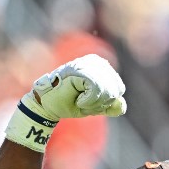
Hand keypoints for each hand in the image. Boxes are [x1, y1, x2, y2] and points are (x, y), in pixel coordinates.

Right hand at [6, 54, 126, 152]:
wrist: (47, 105)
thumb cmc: (69, 103)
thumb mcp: (95, 106)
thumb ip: (110, 106)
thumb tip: (121, 104)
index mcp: (103, 68)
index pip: (119, 89)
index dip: (106, 102)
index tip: (89, 101)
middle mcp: (97, 62)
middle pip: (115, 90)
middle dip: (101, 103)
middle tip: (82, 101)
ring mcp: (87, 64)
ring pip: (107, 90)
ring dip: (94, 103)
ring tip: (80, 100)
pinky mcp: (80, 69)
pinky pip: (96, 89)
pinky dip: (89, 100)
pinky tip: (78, 99)